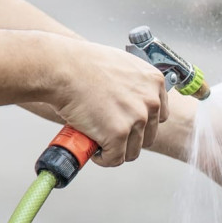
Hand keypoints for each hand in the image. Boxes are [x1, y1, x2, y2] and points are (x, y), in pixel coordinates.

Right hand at [47, 40, 168, 166]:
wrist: (62, 68)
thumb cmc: (83, 63)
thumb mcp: (122, 65)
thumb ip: (134, 83)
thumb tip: (131, 99)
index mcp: (154, 82)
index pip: (159, 115)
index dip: (141, 123)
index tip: (126, 124)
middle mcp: (151, 100)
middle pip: (148, 135)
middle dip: (129, 138)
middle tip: (108, 133)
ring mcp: (137, 118)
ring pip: (133, 150)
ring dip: (116, 150)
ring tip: (98, 140)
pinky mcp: (119, 133)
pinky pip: (115, 158)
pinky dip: (103, 159)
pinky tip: (93, 150)